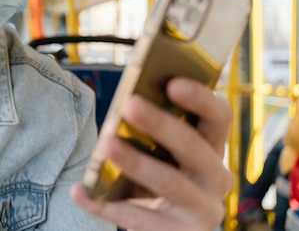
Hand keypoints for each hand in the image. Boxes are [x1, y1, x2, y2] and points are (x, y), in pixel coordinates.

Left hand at [70, 77, 232, 230]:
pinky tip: (79, 191)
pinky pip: (137, 218)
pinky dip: (104, 205)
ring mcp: (201, 210)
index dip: (200, 98)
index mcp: (213, 147)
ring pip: (169, 182)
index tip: (172, 82)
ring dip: (135, 161)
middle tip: (129, 104)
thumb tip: (127, 101)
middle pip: (193, 147)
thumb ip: (154, 128)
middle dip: (161, 124)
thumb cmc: (160, 172)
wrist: (167, 226)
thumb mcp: (165, 151)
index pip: (218, 117)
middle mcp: (216, 177)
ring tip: (106, 143)